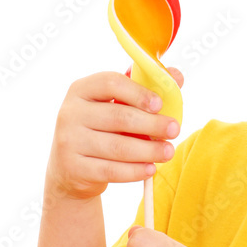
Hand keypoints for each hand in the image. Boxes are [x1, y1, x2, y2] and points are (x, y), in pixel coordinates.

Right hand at [45, 67, 183, 200]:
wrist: (71, 169)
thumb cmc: (102, 129)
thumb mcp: (116, 105)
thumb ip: (144, 88)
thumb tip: (176, 76)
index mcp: (82, 89)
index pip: (110, 83)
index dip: (138, 93)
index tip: (160, 104)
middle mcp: (70, 113)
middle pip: (118, 116)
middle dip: (152, 124)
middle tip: (174, 130)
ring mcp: (69, 141)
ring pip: (117, 146)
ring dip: (149, 150)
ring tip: (169, 152)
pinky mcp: (74, 169)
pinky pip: (111, 170)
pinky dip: (135, 171)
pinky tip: (151, 169)